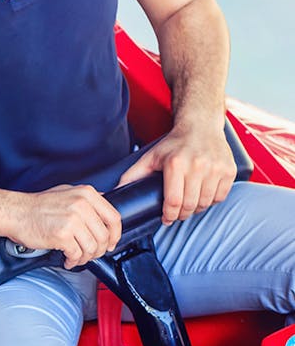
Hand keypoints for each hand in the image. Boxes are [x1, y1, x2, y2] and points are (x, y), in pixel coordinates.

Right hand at [7, 185, 121, 268]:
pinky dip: (73, 260)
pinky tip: (67, 258)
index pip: (114, 218)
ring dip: (85, 257)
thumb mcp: (66, 192)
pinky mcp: (62, 235)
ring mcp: (72, 220)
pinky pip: (77, 254)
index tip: (110, 242)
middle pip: (104, 236)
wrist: (15, 213)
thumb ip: (87, 200)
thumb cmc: (37, 206)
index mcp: (86, 194)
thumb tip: (104, 212)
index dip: (115, 234)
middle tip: (90, 253)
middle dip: (98, 250)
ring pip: (92, 248)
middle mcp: (81, 205)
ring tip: (76, 256)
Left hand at [117, 122, 235, 223]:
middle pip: (190, 205)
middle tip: (177, 214)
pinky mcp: (229, 170)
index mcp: (175, 164)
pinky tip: (203, 195)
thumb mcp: (150, 157)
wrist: (200, 126)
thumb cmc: (173, 144)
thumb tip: (116, 191)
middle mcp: (197, 166)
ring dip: (196, 209)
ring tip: (189, 204)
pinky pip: (221, 197)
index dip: (169, 215)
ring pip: (206, 203)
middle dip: (182, 215)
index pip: (174, 201)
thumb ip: (133, 175)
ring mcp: (216, 168)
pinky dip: (211, 200)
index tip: (166, 219)